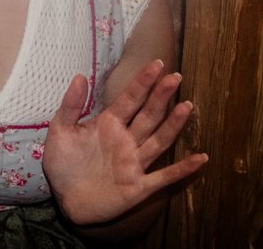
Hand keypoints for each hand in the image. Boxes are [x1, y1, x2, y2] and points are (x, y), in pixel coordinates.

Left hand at [44, 60, 207, 224]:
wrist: (64, 199)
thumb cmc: (63, 163)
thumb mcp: (60, 131)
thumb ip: (71, 105)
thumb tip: (80, 75)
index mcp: (108, 124)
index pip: (130, 99)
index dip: (143, 82)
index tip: (157, 64)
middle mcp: (126, 140)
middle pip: (148, 115)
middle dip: (161, 96)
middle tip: (176, 77)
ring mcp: (134, 162)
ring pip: (159, 140)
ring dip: (174, 124)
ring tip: (187, 106)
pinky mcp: (139, 186)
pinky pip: (165, 176)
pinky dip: (183, 169)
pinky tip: (202, 158)